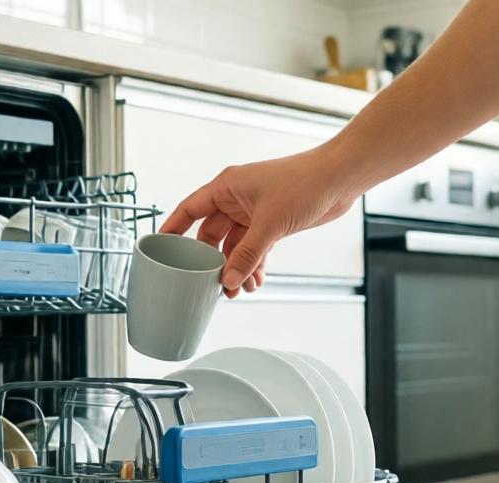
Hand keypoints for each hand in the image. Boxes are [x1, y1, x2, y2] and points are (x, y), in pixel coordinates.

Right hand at [158, 145, 359, 297]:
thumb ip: (248, 254)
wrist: (340, 177)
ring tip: (240, 289)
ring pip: (234, 245)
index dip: (172, 229)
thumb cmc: (304, 183)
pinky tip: (257, 280)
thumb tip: (230, 280)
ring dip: (236, 267)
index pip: (189, 210)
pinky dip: (254, 263)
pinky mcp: (272, 221)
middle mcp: (236, 198)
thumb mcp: (270, 223)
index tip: (159, 248)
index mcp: (226, 187)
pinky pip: (253, 247)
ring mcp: (254, 211)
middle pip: (211, 235)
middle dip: (213, 262)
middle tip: (211, 284)